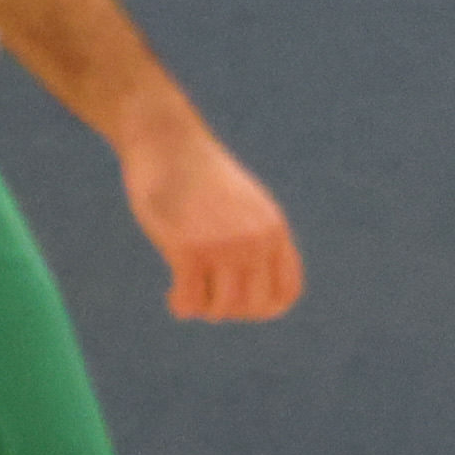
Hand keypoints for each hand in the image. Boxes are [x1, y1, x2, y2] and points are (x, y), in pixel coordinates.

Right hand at [121, 118, 301, 323]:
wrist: (168, 142)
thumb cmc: (200, 176)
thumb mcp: (244, 203)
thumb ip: (255, 237)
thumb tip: (251, 280)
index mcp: (274, 231)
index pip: (286, 292)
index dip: (264, 309)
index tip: (239, 303)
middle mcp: (256, 241)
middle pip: (255, 307)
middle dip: (230, 312)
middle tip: (208, 298)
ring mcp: (224, 245)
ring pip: (223, 308)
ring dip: (204, 309)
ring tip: (188, 294)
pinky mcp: (188, 248)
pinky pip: (191, 300)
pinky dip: (182, 305)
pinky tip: (173, 294)